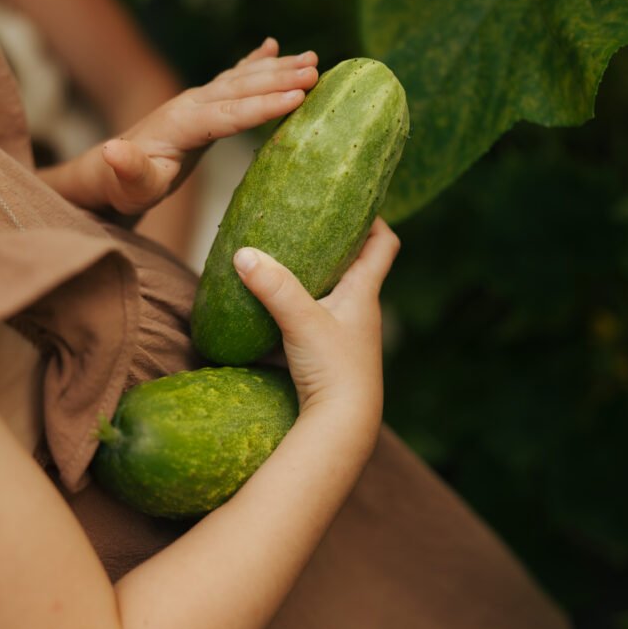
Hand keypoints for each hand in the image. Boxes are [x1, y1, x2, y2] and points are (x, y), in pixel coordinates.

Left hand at [97, 38, 317, 214]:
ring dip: (277, 68)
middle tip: (317, 70)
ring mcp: (197, 100)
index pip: (228, 114)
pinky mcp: (202, 104)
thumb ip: (126, 170)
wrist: (108, 172)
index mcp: (180, 124)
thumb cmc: (124, 187)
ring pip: (242, 78)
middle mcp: (191, 103)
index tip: (298, 97)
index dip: (263, 105)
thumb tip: (113, 150)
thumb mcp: (127, 186)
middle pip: (241, 88)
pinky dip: (255, 61)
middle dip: (279, 78)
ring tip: (313, 59)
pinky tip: (273, 45)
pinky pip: (234, 79)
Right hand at [232, 218, 399, 431]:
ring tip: (279, 259)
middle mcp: (360, 311)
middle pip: (354, 265)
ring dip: (309, 277)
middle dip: (332, 242)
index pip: (383, 244)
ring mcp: (343, 335)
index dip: (374, 218)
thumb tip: (243, 253)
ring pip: (329, 294)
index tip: (353, 201)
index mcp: (364, 293)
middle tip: (303, 223)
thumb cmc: (335, 371)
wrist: (341, 427)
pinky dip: (292, 308)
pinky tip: (265, 306)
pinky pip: (309, 319)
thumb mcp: (302, 321)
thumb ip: (274, 287)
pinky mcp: (324, 356)